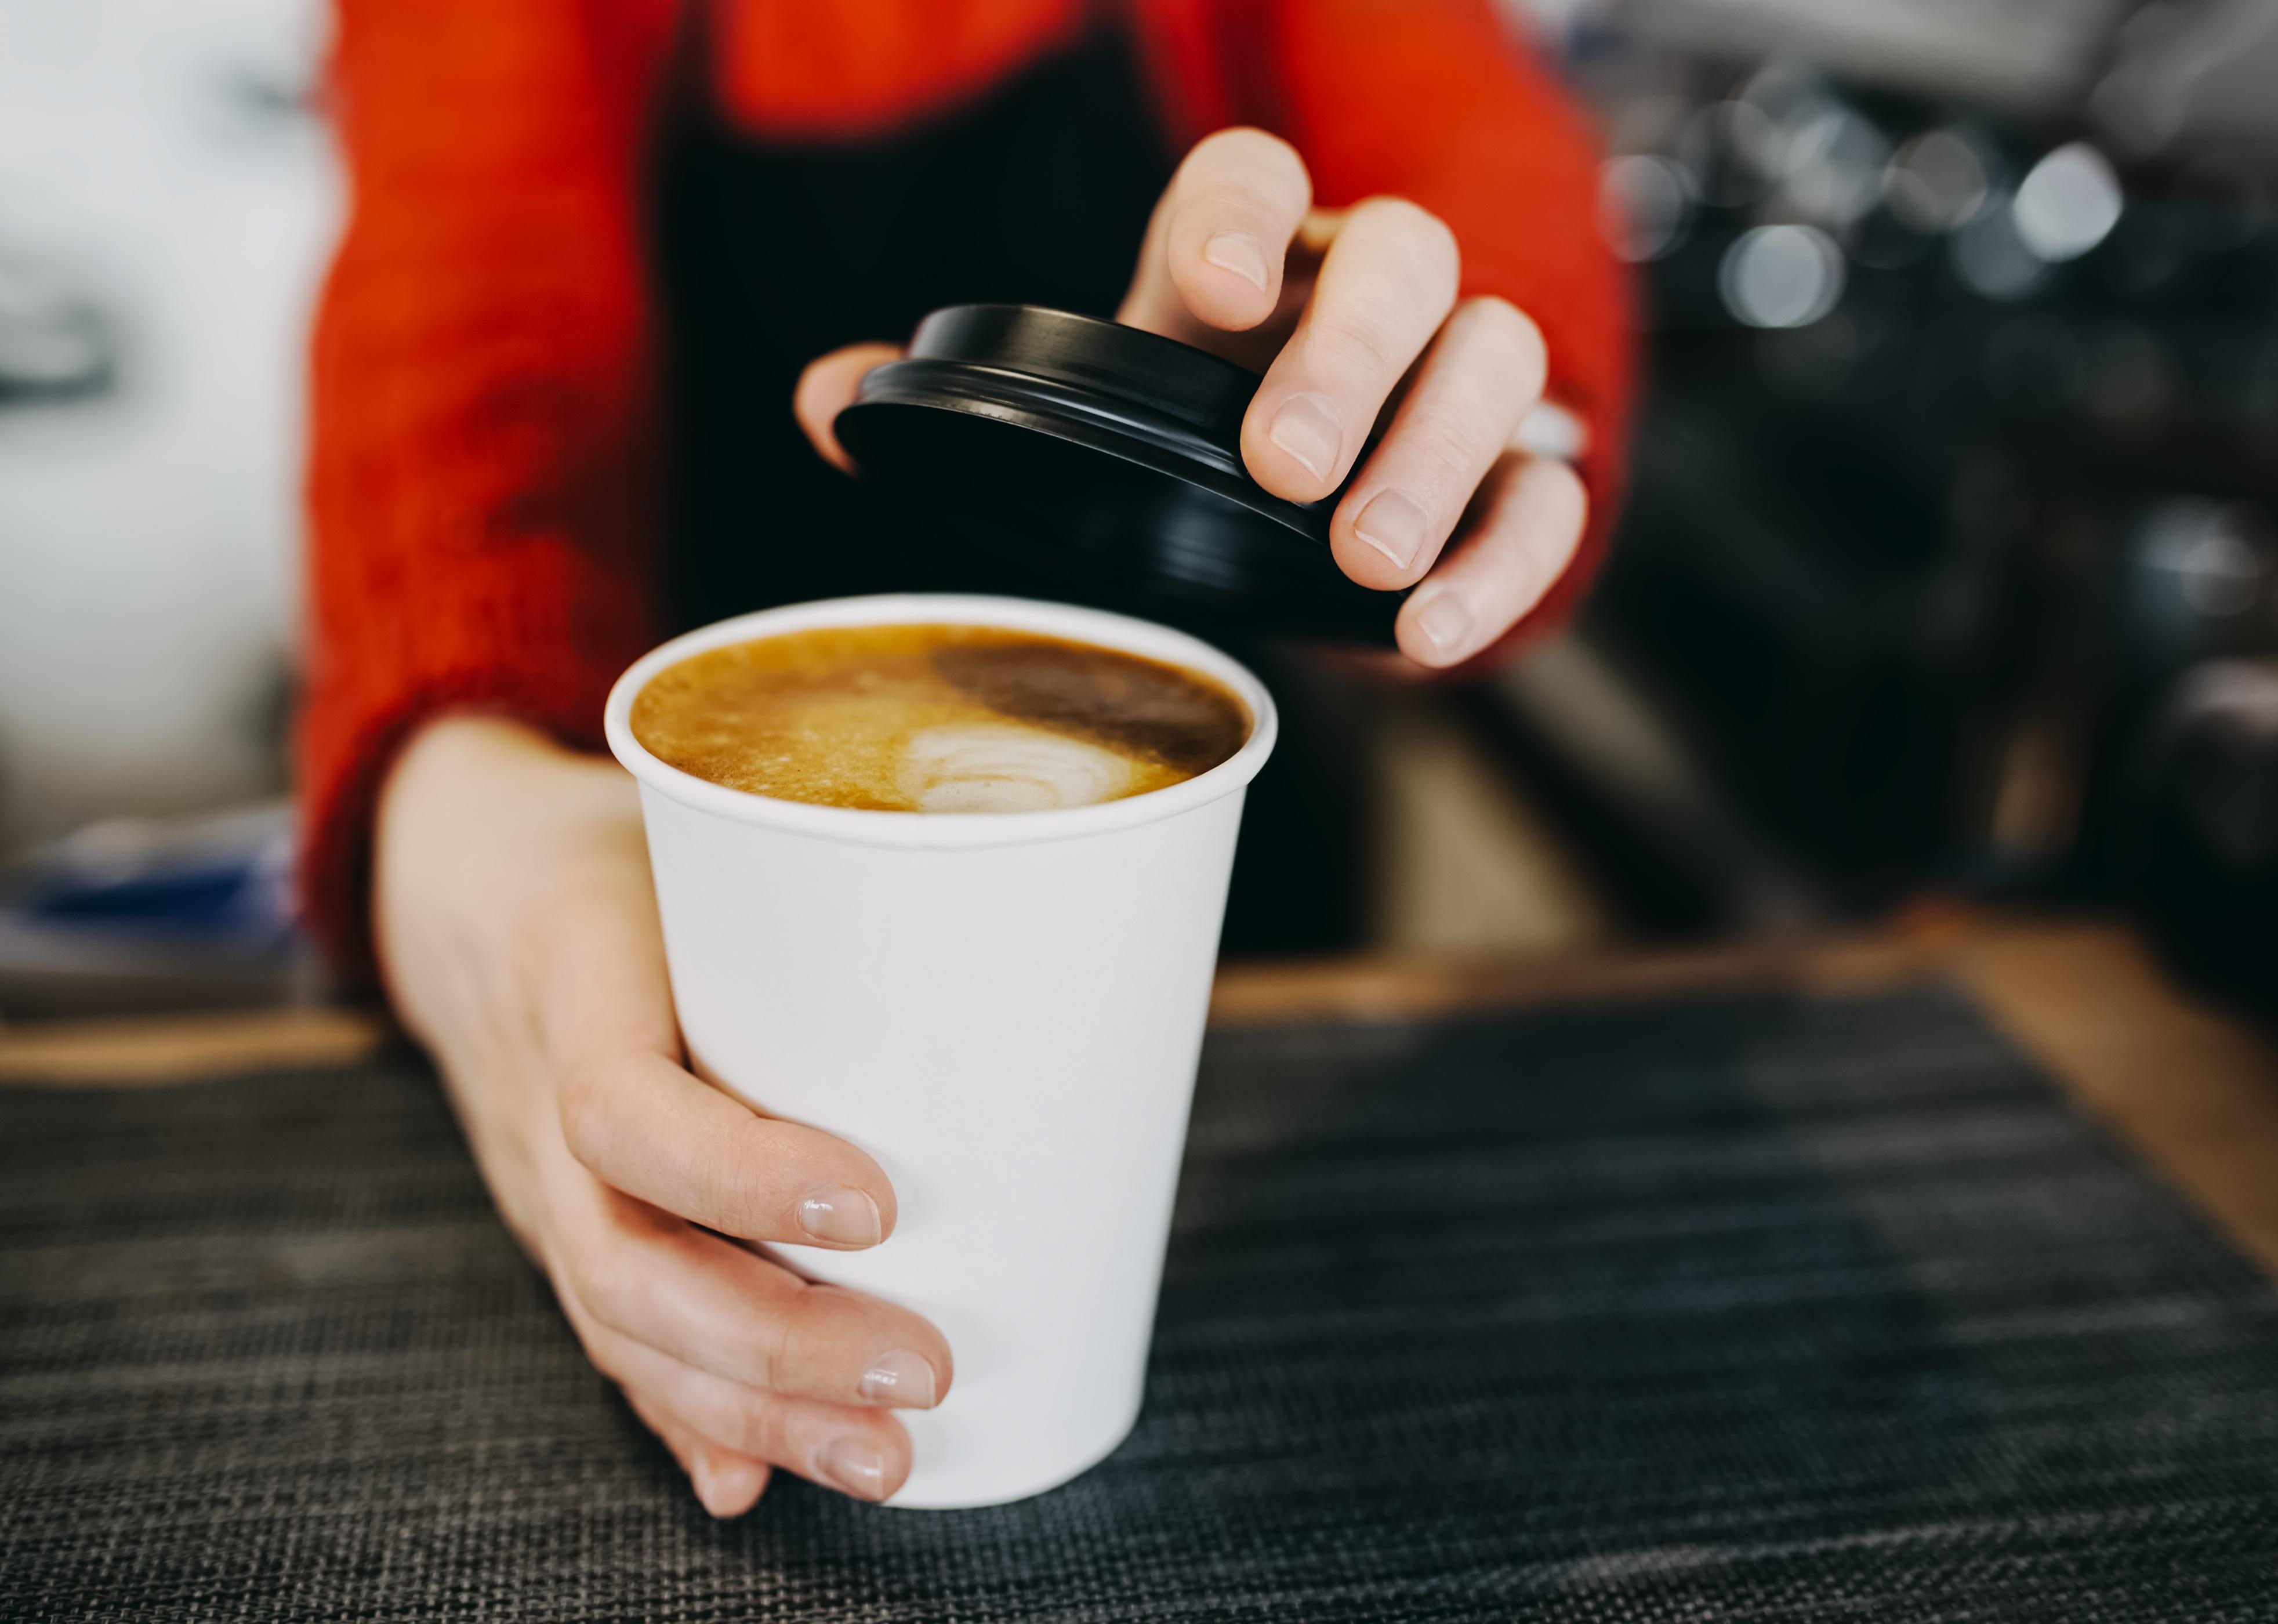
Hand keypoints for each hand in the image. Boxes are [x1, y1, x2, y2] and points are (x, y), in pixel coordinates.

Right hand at [374, 717, 951, 1515]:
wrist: (458, 879)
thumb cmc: (620, 844)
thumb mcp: (693, 828)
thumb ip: (810, 881)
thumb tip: (995, 923)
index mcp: (574, 981)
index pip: (621, 1105)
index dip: (740, 1171)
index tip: (876, 1203)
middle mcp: (535, 1102)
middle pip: (626, 1260)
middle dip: (777, 1343)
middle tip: (925, 1370)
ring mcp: (536, 1181)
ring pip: (620, 1323)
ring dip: (755, 1410)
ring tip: (885, 1460)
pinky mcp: (560, 1223)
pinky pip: (611, 1336)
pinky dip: (684, 1420)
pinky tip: (751, 1485)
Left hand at [794, 127, 1586, 669]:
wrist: (1299, 540)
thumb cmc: (1187, 462)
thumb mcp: (1082, 432)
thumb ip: (966, 413)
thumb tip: (827, 402)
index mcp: (1246, 265)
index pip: (1254, 181)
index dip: (1238, 213)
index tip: (1206, 288)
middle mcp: (1363, 299)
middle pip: (1404, 257)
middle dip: (1350, 354)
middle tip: (1282, 463)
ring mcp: (1453, 382)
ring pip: (1500, 357)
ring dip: (1439, 452)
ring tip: (1366, 558)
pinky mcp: (1513, 482)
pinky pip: (1550, 496)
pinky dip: (1505, 560)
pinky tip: (1430, 630)